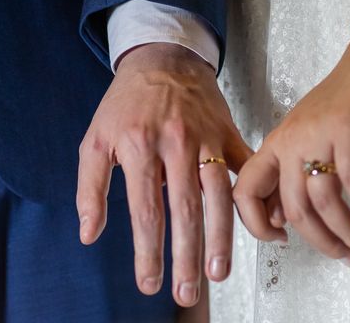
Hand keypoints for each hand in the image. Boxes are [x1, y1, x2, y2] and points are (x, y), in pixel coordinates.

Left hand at [77, 43, 249, 306]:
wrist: (164, 58)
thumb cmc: (127, 102)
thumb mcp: (95, 139)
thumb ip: (90, 188)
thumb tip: (89, 234)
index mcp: (139, 147)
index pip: (145, 210)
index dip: (148, 252)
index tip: (150, 282)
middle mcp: (175, 144)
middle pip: (185, 210)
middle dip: (186, 256)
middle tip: (186, 290)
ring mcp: (206, 139)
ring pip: (218, 195)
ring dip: (221, 237)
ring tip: (218, 271)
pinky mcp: (227, 134)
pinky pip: (244, 169)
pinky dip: (254, 196)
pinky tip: (260, 225)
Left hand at [234, 52, 349, 265]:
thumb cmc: (339, 105)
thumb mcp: (304, 139)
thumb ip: (289, 176)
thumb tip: (281, 218)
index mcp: (273, 146)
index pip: (245, 193)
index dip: (257, 226)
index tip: (283, 240)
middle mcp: (288, 142)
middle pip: (294, 208)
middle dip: (320, 243)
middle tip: (346, 258)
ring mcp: (316, 134)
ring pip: (324, 201)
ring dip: (348, 233)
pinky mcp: (346, 127)